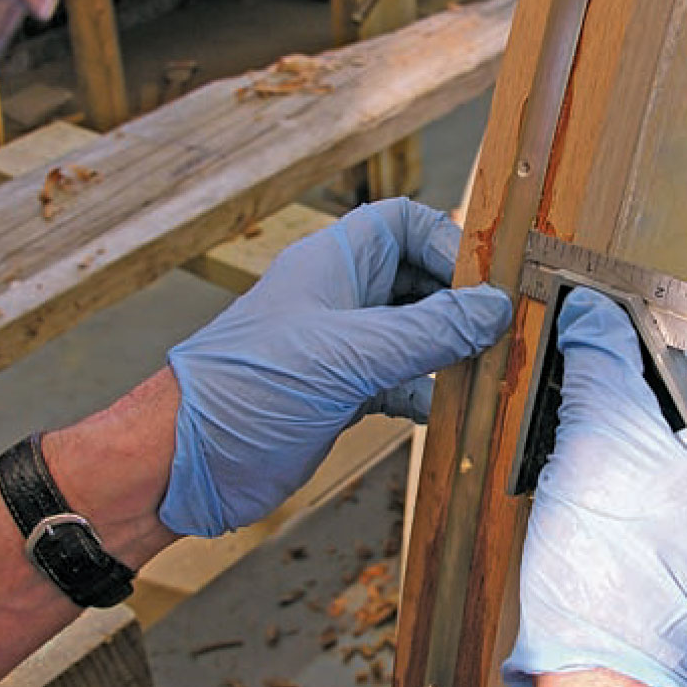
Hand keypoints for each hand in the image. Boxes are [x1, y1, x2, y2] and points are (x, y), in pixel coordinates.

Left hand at [158, 197, 510, 536]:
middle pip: (420, 279)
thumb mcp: (348, 354)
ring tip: (487, 370)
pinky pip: (403, 381)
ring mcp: (344, 346)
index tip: (484, 283)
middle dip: (460, 303)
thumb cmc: (248, 389)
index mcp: (336, 262)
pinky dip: (429, 393)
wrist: (186, 462)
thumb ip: (427, 331)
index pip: (405, 224)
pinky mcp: (345, 392)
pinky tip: (451, 411)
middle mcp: (343, 297)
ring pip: (416, 333)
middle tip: (500, 332)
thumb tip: (493, 309)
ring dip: (451, 350)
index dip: (448, 242)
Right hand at [502, 288, 686, 686]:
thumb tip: (591, 317)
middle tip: (582, 367)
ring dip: (625, 426)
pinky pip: (663, 487)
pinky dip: (625, 468)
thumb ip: (600, 366)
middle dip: (637, 382)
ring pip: (675, 446)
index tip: (612, 321)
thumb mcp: (601, 441)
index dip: (664, 333)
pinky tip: (582, 470)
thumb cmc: (618, 576)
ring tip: (574, 417)